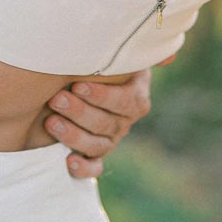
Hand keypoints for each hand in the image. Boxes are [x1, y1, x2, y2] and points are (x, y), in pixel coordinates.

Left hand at [45, 64, 168, 179]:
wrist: (81, 79)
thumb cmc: (100, 62)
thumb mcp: (118, 54)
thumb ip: (138, 52)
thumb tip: (170, 56)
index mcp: (135, 97)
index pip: (126, 101)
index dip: (102, 96)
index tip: (78, 85)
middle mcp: (124, 121)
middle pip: (107, 123)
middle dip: (79, 112)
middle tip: (56, 99)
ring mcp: (110, 140)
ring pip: (97, 145)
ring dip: (73, 136)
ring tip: (51, 121)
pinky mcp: (94, 155)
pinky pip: (94, 168)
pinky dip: (83, 169)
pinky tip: (68, 162)